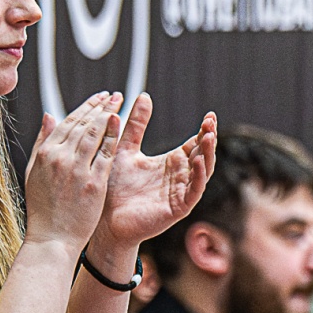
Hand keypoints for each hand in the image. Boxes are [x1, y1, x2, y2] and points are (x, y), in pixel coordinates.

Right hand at [23, 93, 122, 249]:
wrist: (52, 238)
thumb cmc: (44, 209)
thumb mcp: (35, 172)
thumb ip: (42, 142)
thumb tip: (49, 115)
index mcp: (45, 153)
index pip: (68, 122)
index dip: (86, 107)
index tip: (99, 97)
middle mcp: (60, 158)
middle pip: (83, 124)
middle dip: (100, 106)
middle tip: (114, 94)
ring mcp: (77, 169)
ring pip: (95, 134)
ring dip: (108, 115)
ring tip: (120, 103)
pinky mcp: (93, 183)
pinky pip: (106, 154)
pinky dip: (113, 137)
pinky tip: (121, 123)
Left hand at [92, 98, 216, 261]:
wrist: (102, 217)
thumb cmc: (113, 186)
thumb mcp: (125, 148)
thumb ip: (136, 124)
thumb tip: (144, 95)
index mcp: (170, 163)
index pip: (194, 144)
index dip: (203, 131)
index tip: (209, 115)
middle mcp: (179, 177)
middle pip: (203, 155)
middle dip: (209, 139)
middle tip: (210, 122)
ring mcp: (180, 193)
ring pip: (203, 172)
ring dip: (207, 155)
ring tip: (208, 137)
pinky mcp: (177, 208)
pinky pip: (193, 191)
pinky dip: (197, 176)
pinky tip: (195, 161)